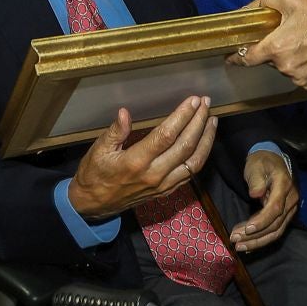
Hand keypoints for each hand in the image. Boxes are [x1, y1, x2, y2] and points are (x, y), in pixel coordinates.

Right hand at [68, 96, 216, 219]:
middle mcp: (154, 174)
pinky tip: (204, 142)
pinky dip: (201, 157)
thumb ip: (115, 131)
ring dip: (206, 140)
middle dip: (199, 122)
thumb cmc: (94, 173)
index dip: (182, 116)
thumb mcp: (98, 150)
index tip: (193, 100)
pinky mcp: (167, 191)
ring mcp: (163, 185)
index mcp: (136, 161)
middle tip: (206, 103)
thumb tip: (125, 112)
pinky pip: (190, 174)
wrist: (94, 205)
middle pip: (185, 146)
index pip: (166, 135)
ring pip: (194, 162)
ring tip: (212, 120)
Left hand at [233, 0, 306, 92]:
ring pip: (284, 70)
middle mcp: (284, 68)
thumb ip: (262, 3)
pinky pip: (299, 78)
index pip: (246, 58)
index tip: (230, 56)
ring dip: (287, 60)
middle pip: (268, 61)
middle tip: (285, 37)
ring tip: (303, 44)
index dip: (236, 57)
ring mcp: (299, 79)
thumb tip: (244, 10)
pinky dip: (301, 69)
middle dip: (272, 51)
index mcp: (275, 48)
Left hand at [233, 151, 297, 251]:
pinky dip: (262, 239)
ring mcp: (290, 209)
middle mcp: (291, 200)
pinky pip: (275, 230)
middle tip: (235, 240)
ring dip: (258, 241)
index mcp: (284, 186)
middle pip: (275, 224)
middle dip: (255, 235)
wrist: (273, 160)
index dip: (261, 221)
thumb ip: (256, 180)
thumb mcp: (256, 165)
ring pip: (276, 231)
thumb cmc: (262, 163)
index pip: (275, 208)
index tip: (246, 229)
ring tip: (239, 247)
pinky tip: (248, 246)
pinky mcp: (285, 215)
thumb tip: (255, 194)